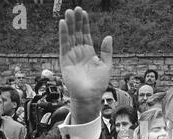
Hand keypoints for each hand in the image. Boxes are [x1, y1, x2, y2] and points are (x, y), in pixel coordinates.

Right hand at [59, 7, 112, 123]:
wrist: (90, 96)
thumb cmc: (98, 84)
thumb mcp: (106, 65)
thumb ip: (107, 51)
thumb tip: (108, 36)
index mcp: (89, 53)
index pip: (86, 34)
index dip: (85, 24)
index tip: (84, 13)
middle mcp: (79, 52)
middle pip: (77, 33)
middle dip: (76, 21)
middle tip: (76, 8)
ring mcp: (72, 56)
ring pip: (70, 37)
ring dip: (69, 25)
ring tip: (69, 12)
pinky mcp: (65, 61)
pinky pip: (64, 45)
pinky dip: (63, 35)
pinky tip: (64, 24)